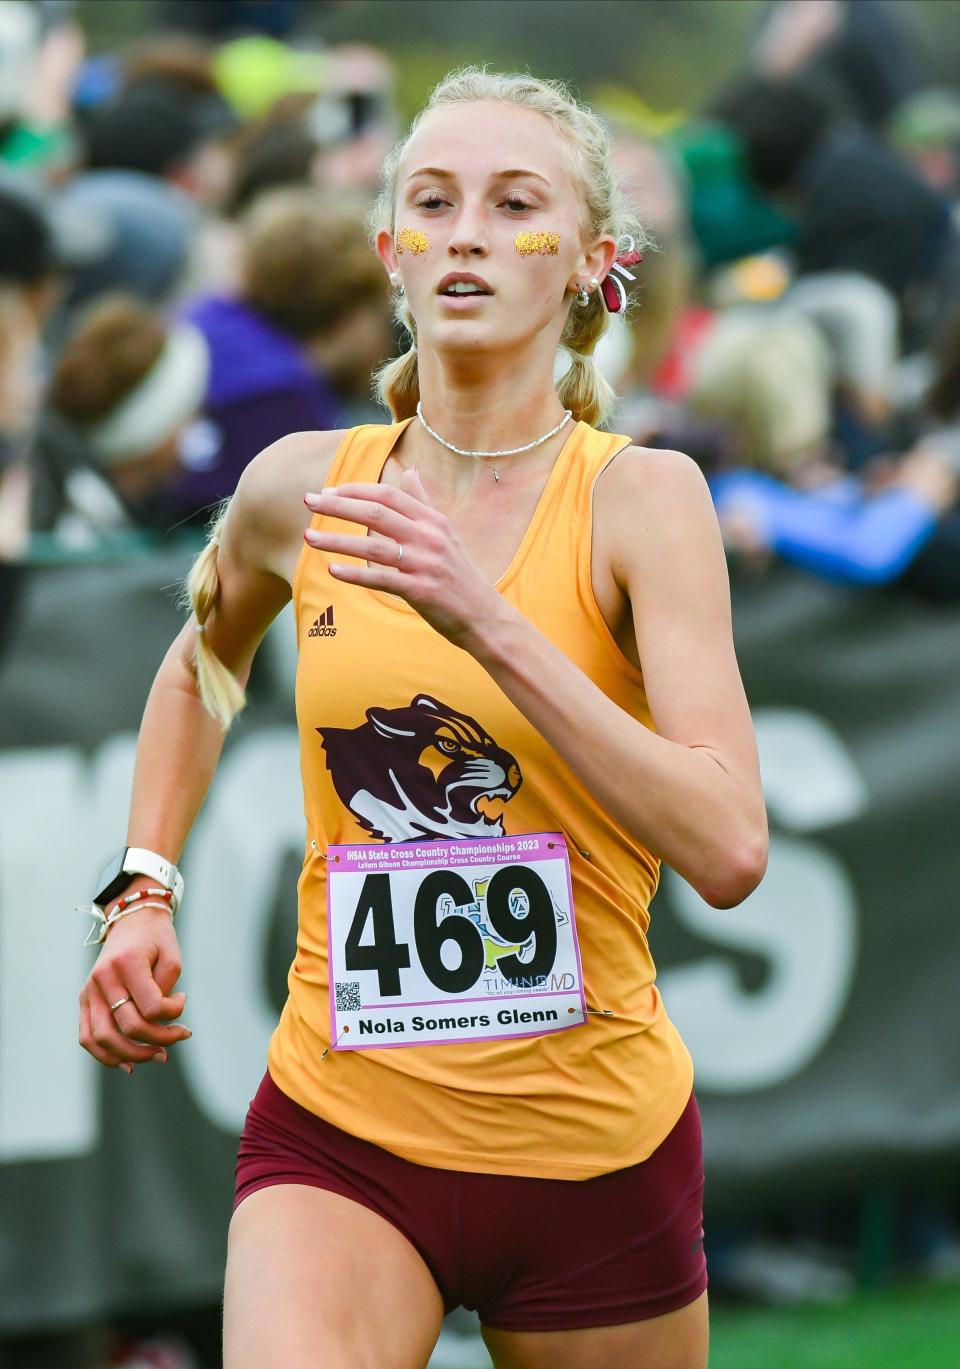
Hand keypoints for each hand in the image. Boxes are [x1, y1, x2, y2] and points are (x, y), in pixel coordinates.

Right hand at [78, 905, 191, 1076]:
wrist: (131, 921)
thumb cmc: (156, 940)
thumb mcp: (172, 957)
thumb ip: (166, 991)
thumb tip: (158, 1025)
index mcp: (127, 963)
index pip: (151, 1007)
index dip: (173, 1013)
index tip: (183, 999)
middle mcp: (103, 978)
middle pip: (128, 1026)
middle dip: (160, 1039)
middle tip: (181, 1035)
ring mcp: (89, 991)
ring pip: (103, 1038)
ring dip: (133, 1054)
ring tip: (159, 1055)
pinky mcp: (84, 1000)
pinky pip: (87, 1038)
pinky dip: (106, 1056)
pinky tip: (128, 1064)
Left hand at [303, 468, 503, 648]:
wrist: (484, 616)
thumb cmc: (460, 574)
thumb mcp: (446, 532)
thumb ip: (423, 503)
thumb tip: (410, 471)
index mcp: (433, 520)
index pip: (389, 495)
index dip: (356, 490)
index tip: (329, 491)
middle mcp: (429, 537)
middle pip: (376, 513)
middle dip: (338, 505)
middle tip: (308, 500)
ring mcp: (425, 564)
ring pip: (373, 547)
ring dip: (337, 540)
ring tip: (309, 538)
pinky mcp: (421, 591)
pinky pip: (382, 580)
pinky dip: (356, 575)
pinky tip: (333, 571)